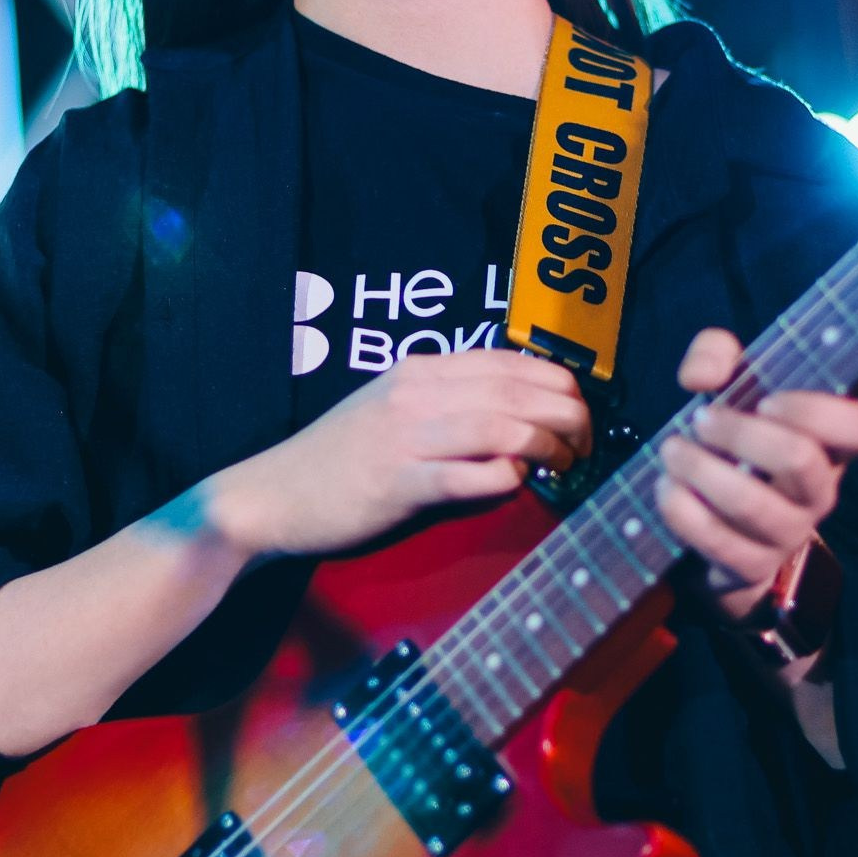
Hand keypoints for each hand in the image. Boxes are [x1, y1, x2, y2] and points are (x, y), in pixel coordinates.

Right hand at [209, 349, 590, 560]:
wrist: (273, 495)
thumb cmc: (340, 459)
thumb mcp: (395, 411)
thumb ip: (451, 406)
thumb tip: (518, 420)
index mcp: (420, 370)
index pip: (510, 361)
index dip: (560, 384)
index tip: (581, 413)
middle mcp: (415, 393)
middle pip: (516, 390)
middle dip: (567, 416)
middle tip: (585, 444)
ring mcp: (405, 436)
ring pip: (500, 427)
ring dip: (546, 447)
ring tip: (564, 466)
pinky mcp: (396, 483)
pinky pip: (465, 475)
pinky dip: (503, 479)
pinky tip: (516, 484)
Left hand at [659, 327, 857, 622]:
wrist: (716, 529)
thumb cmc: (733, 443)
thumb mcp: (728, 384)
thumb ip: (716, 355)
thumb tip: (702, 378)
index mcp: (826, 445)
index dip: (819, 411)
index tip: (767, 401)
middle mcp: (817, 492)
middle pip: (799, 460)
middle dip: (740, 433)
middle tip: (701, 419)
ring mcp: (788, 534)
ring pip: (753, 505)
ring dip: (702, 470)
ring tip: (671, 451)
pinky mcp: (752, 568)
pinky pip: (719, 543)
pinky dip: (683, 511)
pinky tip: (666, 488)